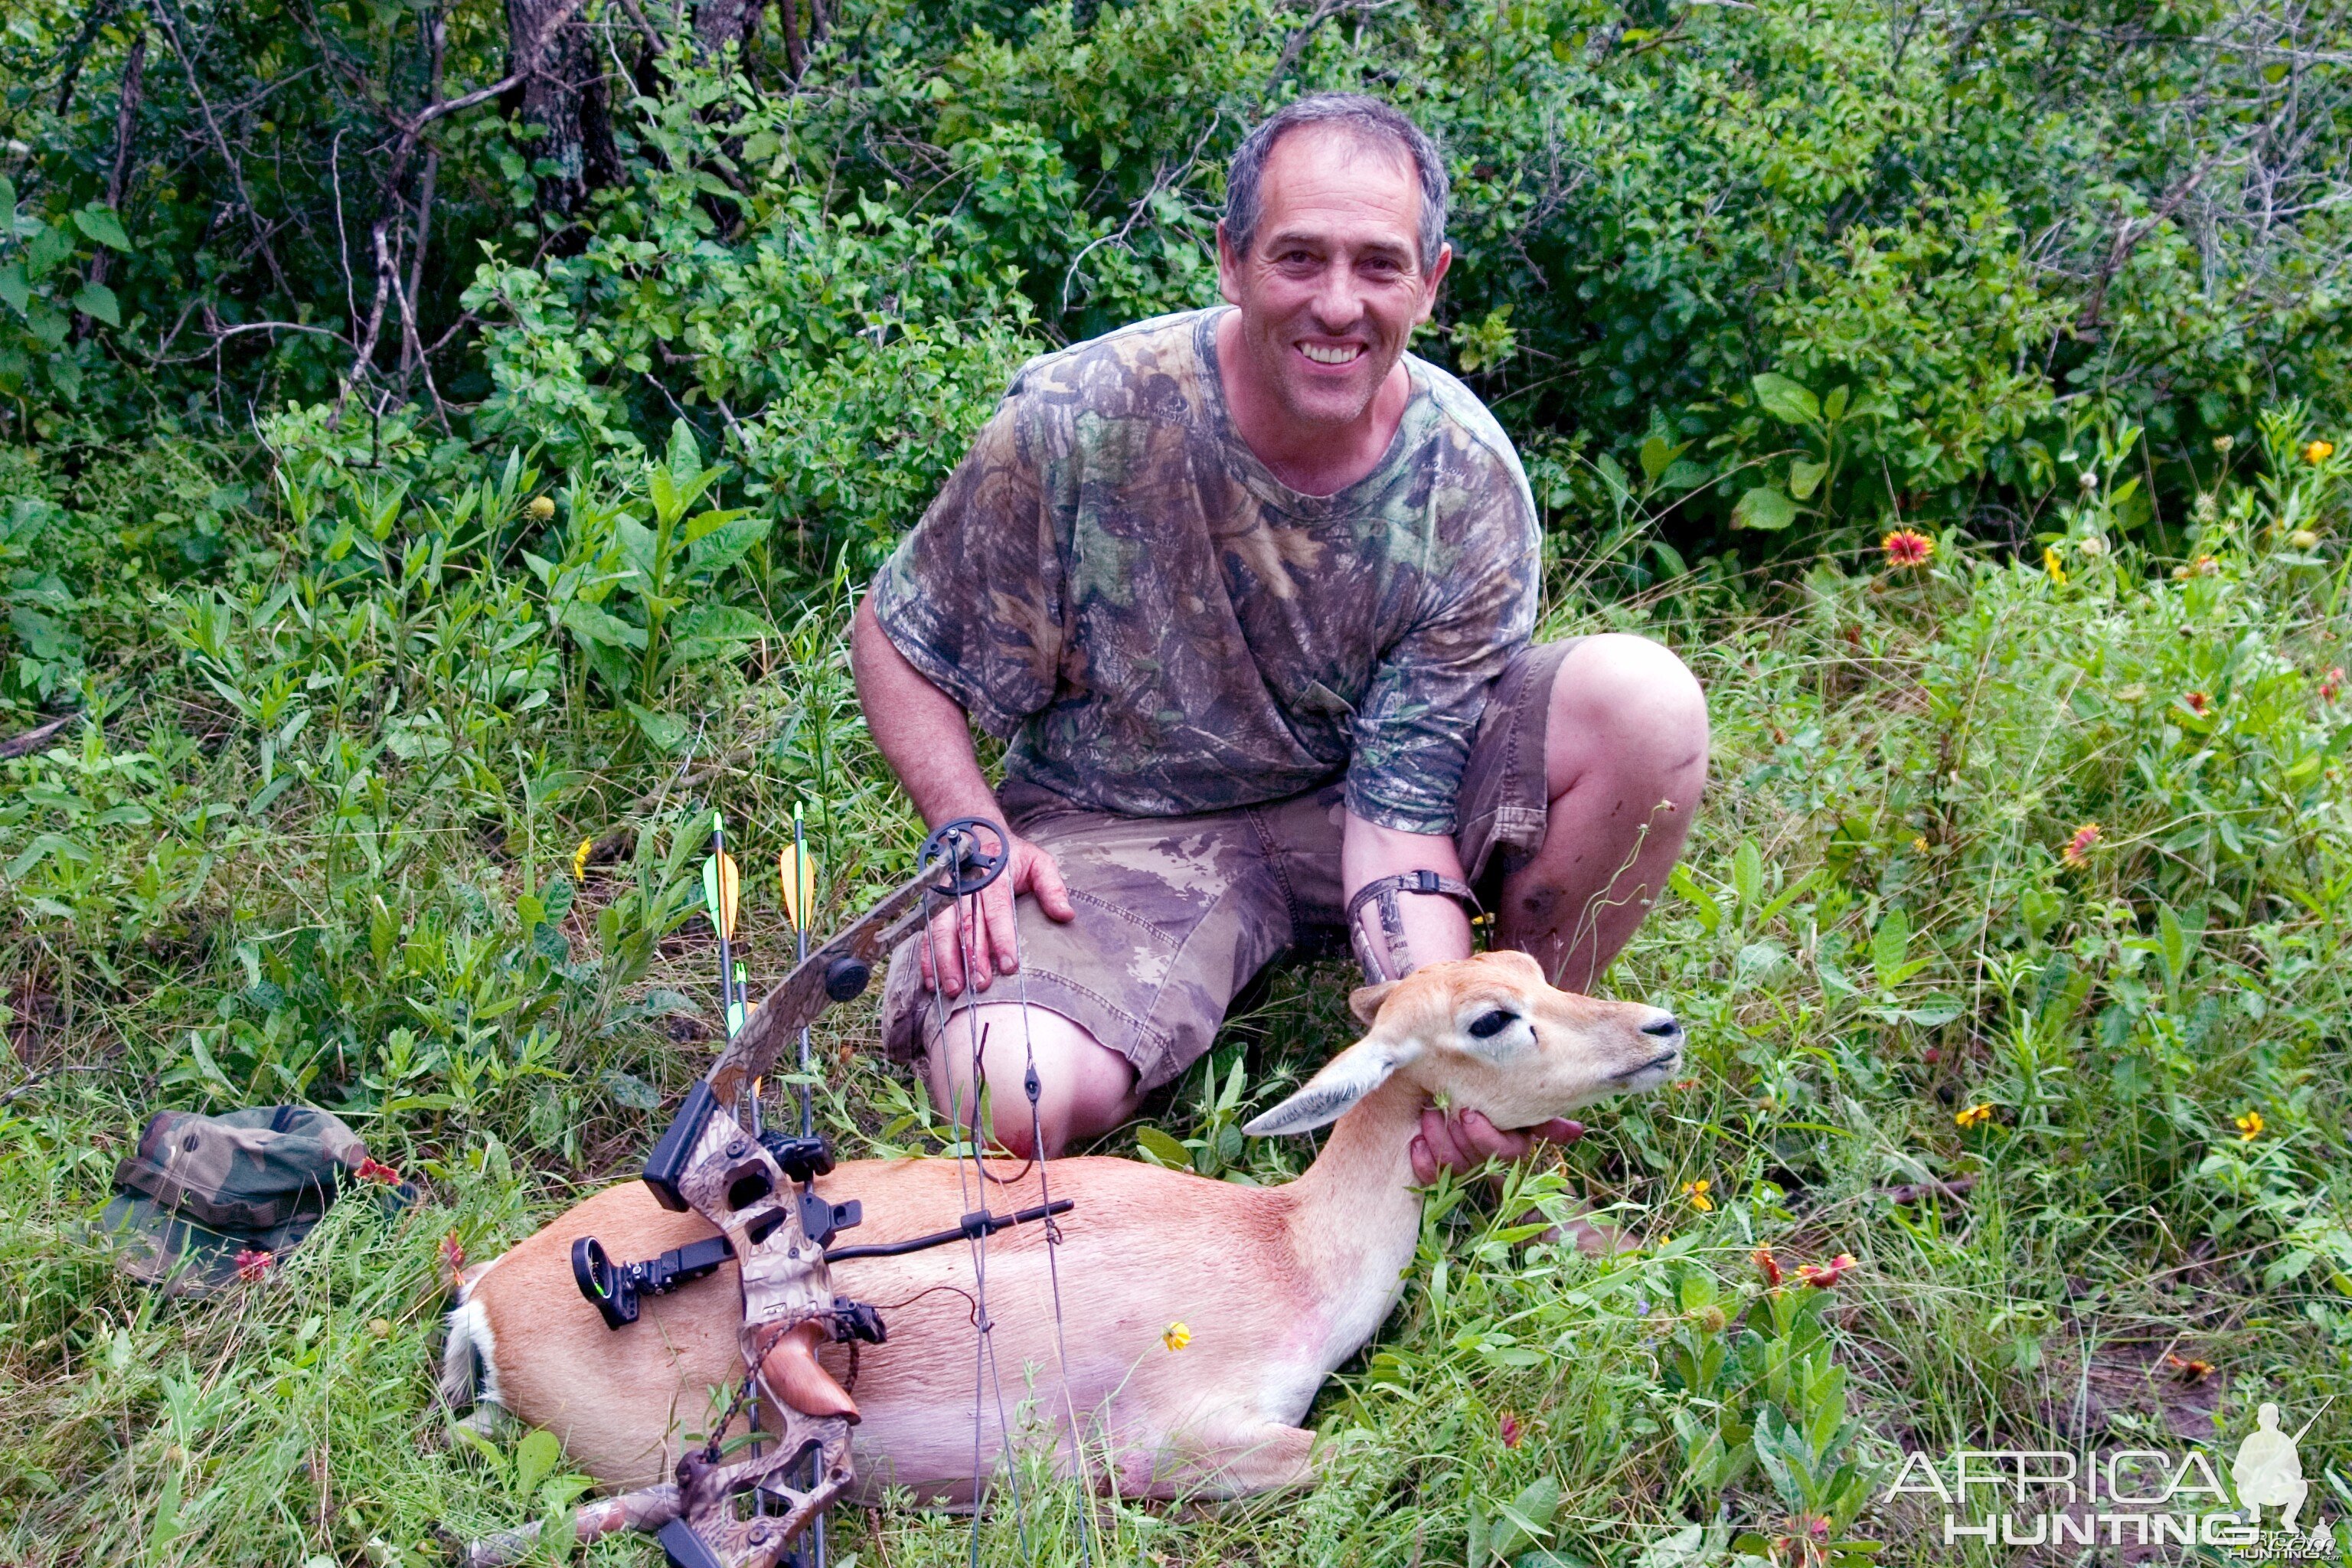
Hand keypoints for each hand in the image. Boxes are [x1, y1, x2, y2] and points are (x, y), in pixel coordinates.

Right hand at [918, 828, 1075, 996]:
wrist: (979, 837)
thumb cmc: (1013, 857)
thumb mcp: (1038, 862)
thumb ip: (1052, 887)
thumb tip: (1065, 914)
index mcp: (993, 876)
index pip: (997, 910)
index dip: (1002, 938)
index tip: (1009, 965)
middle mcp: (965, 886)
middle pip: (967, 924)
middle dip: (973, 956)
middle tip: (981, 984)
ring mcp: (946, 896)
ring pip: (941, 930)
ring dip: (947, 961)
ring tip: (955, 988)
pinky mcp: (934, 906)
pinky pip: (926, 933)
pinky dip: (927, 958)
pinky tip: (931, 982)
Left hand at [1409, 1108, 1581, 1184]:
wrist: (1462, 1096)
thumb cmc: (1499, 1100)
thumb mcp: (1523, 1106)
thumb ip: (1546, 1118)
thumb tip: (1577, 1131)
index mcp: (1512, 1147)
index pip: (1504, 1153)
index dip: (1484, 1137)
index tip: (1468, 1113)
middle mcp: (1490, 1162)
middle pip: (1473, 1159)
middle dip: (1454, 1133)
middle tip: (1439, 1107)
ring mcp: (1465, 1167)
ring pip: (1452, 1165)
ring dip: (1436, 1140)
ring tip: (1428, 1114)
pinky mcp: (1439, 1170)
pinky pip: (1430, 1176)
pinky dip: (1423, 1161)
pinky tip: (1415, 1142)